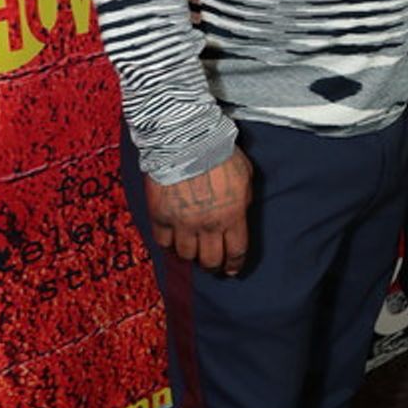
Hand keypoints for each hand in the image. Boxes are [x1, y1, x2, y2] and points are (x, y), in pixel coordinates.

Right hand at [145, 149, 252, 275]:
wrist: (186, 138)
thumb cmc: (220, 152)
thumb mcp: (246, 177)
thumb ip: (243, 201)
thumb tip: (239, 216)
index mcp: (233, 216)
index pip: (236, 252)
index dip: (234, 265)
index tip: (232, 270)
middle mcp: (208, 225)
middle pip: (210, 260)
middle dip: (214, 266)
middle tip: (212, 264)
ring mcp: (182, 223)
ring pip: (186, 255)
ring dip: (191, 256)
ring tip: (192, 250)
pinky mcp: (161, 216)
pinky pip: (163, 242)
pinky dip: (169, 244)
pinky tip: (173, 240)